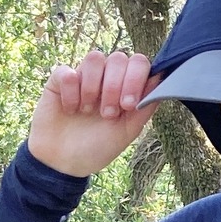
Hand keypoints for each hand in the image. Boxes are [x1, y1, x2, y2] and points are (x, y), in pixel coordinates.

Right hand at [27, 50, 160, 177]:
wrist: (64, 163)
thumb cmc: (97, 148)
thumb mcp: (127, 132)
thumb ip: (145, 106)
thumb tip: (160, 78)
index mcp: (126, 87)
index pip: (139, 63)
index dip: (136, 78)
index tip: (129, 105)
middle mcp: (106, 77)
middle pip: (119, 58)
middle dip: (115, 86)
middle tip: (107, 114)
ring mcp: (83, 76)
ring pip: (95, 58)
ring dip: (93, 87)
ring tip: (87, 111)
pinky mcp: (60, 80)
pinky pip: (68, 71)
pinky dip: (71, 91)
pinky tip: (70, 109)